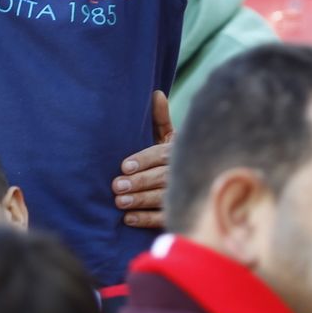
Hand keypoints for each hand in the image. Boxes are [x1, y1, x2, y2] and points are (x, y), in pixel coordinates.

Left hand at [113, 90, 173, 227]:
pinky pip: (162, 218)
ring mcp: (182, 195)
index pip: (160, 155)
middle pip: (160, 178)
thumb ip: (160, 119)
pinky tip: (128, 219)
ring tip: (120, 202)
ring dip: (140, 201)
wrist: (195, 182)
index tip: (124, 166)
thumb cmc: (170, 157)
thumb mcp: (168, 137)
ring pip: (161, 198)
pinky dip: (145, 219)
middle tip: (116, 185)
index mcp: (176, 152)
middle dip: (138, 182)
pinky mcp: (178, 215)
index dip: (143, 160)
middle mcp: (182, 173)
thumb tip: (156, 93)